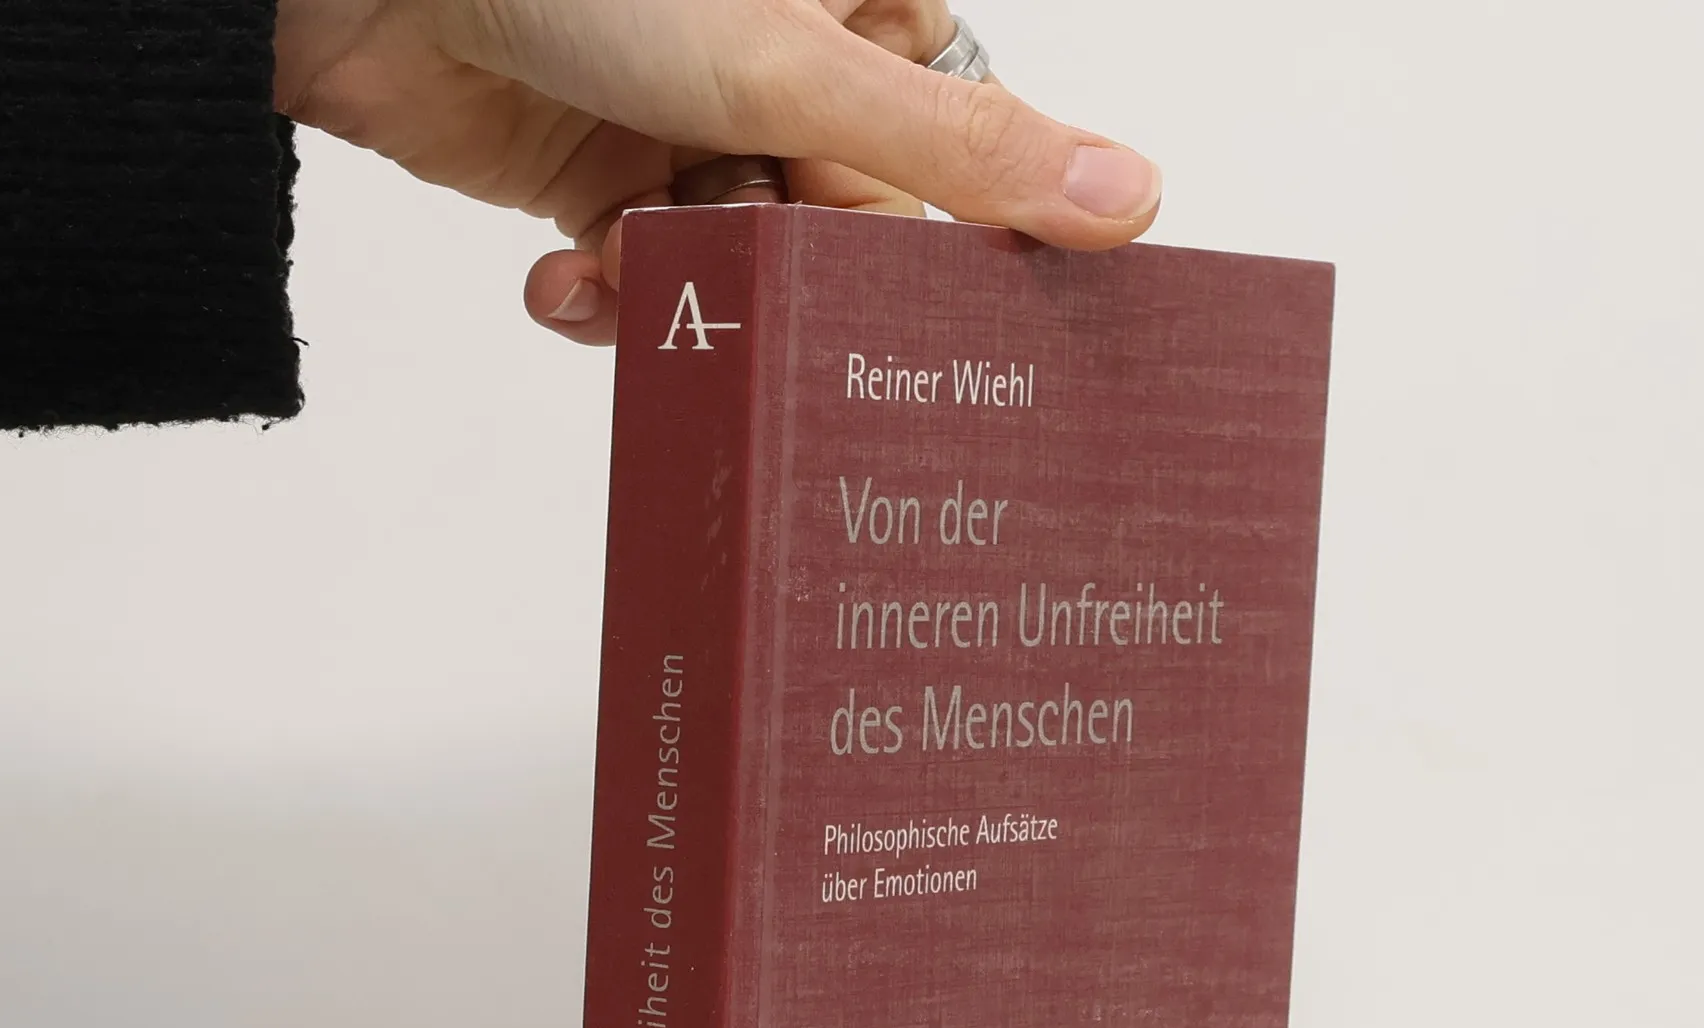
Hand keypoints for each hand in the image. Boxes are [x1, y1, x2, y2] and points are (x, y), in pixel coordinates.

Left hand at [275, 0, 1161, 345]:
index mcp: (871, 4)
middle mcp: (796, 67)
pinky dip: (618, 300)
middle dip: (799, 275)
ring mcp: (701, 127)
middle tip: (765, 277)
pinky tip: (573, 270)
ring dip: (697, 290)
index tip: (944, 321)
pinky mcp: (614, 185)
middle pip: (862, 235)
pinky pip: (665, 286)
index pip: (972, 153)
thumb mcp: (799, 60)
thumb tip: (1129, 198)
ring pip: (759, 275)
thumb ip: (964, 147)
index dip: (960, 244)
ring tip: (638, 249)